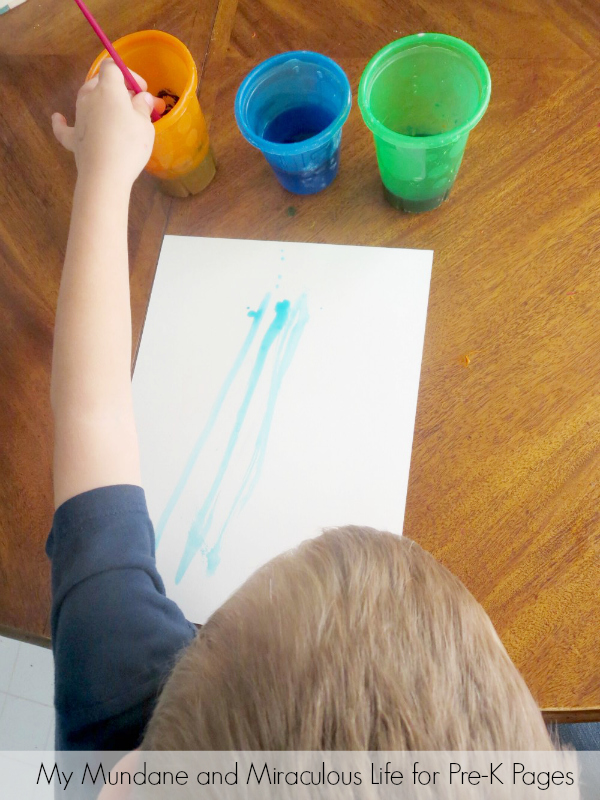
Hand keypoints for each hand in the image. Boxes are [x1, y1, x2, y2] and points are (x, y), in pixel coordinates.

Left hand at [52, 60, 165, 185]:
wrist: (105, 175)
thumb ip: (143, 107)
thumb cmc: (129, 145)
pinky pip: (64, 127)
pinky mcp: (72, 138)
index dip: (127, 74)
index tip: (140, 89)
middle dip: (114, 87)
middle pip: (97, 81)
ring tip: (112, 114)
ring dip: (97, 100)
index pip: (112, 67)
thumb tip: (142, 97)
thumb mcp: (145, 125)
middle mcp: (89, 97)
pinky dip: (62, 122)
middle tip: (131, 103)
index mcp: (108, 89)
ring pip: (85, 99)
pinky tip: (58, 118)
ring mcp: (78, 117)